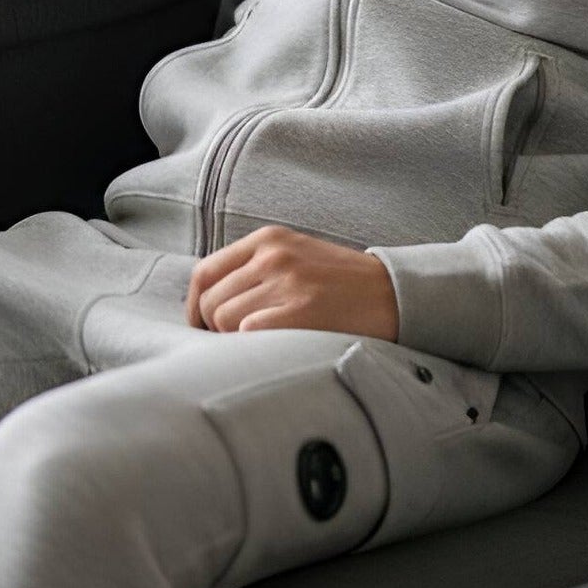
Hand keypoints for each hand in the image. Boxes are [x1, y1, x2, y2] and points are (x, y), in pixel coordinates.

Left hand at [186, 224, 400, 337]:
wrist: (392, 294)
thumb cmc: (341, 283)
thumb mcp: (295, 255)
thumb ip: (255, 268)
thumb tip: (210, 303)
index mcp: (268, 239)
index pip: (204, 273)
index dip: (195, 306)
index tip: (203, 327)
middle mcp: (272, 255)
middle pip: (212, 301)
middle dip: (214, 330)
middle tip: (235, 344)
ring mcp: (287, 281)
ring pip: (225, 320)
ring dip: (234, 341)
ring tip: (260, 346)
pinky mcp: (301, 310)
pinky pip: (249, 333)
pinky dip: (251, 346)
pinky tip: (270, 349)